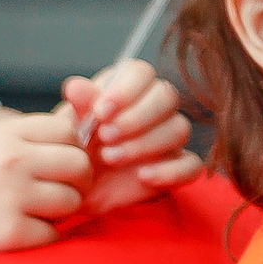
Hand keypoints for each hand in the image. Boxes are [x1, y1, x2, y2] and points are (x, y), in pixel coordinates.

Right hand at [0, 110, 92, 263]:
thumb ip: (18, 141)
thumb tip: (69, 139)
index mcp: (2, 133)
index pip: (66, 131)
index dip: (69, 149)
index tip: (58, 166)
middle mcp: (11, 159)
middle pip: (79, 164)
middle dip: (78, 181)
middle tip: (63, 193)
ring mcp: (11, 195)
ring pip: (72, 201)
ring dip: (61, 212)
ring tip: (37, 214)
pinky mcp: (9, 232)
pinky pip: (53, 234)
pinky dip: (43, 237)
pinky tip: (21, 234)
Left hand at [61, 59, 202, 213]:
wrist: (79, 190)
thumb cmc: (76, 151)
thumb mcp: (71, 129)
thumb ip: (79, 107)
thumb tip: (76, 86)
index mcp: (128, 89)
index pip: (141, 73)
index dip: (125, 90)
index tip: (101, 112)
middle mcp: (154, 108)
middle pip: (166, 96)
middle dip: (136, 117)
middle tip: (105, 137)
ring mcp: (170, 138)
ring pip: (179, 128)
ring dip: (145, 143)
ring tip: (110, 158)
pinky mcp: (178, 167)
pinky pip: (191, 165)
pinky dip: (170, 170)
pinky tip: (143, 176)